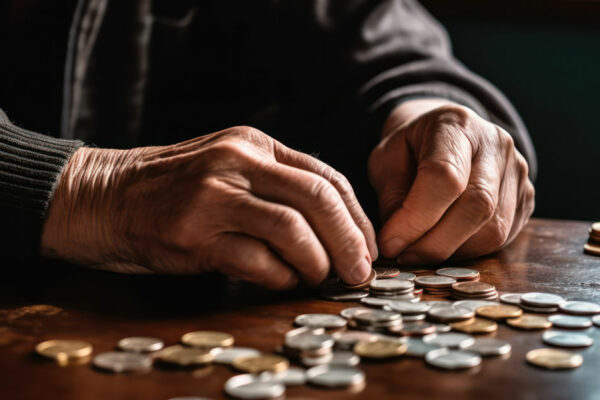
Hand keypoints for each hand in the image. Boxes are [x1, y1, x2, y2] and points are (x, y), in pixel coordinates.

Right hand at [41, 126, 376, 288]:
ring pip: (293, 230)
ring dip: (317, 262)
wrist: (104, 196)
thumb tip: (334, 228)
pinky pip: (256, 260)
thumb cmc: (174, 188)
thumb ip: (276, 185)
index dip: (357, 217)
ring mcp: (214, 195)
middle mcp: (238, 162)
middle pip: (318, 200)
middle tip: (360, 272)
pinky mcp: (193, 233)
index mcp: (254, 144)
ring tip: (320, 278)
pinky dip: (279, 277)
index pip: (326, 177)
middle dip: (351, 242)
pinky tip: (280, 281)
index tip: (368, 247)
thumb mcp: (229, 167)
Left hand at [368, 99, 534, 263]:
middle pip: (476, 206)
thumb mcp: (386, 161)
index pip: (444, 176)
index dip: (415, 218)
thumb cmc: (412, 150)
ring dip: (451, 251)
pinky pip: (501, 239)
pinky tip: (443, 245)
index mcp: (456, 125)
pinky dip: (468, 251)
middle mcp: (496, 144)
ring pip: (493, 229)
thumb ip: (391, 198)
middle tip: (403, 256)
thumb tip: (396, 243)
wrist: (447, 137)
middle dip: (434, 243)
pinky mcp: (526, 200)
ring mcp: (517, 172)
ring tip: (419, 251)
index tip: (389, 243)